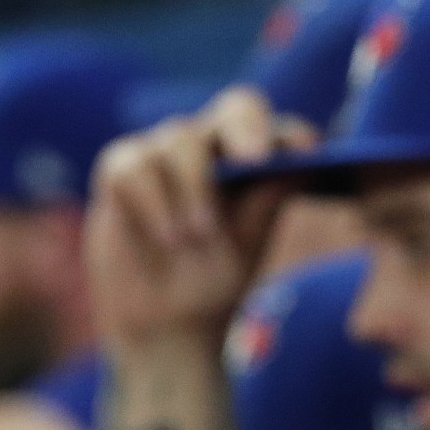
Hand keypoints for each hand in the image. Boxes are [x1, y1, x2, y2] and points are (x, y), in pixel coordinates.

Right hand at [86, 88, 311, 353]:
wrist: (163, 320)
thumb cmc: (214, 278)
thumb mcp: (248, 244)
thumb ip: (267, 201)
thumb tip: (301, 165)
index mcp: (256, 161)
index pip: (280, 131)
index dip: (293, 135)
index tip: (307, 154)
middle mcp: (215, 145)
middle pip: (236, 108)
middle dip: (246, 127)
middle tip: (253, 158)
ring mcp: (167, 150)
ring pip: (182, 140)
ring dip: (193, 189)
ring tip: (197, 235)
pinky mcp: (122, 165)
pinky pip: (136, 166)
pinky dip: (153, 202)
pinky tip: (166, 236)